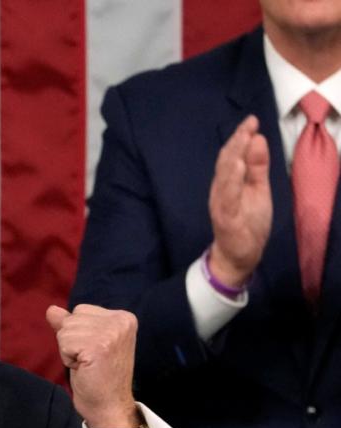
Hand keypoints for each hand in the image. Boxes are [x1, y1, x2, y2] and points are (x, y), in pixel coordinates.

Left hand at [46, 304, 139, 427]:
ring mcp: (110, 333)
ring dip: (69, 351)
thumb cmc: (98, 377)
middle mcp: (120, 321)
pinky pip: (64, 343)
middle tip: (90, 360)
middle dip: (72, 341)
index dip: (79, 333)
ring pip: (65, 330)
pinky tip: (83, 369)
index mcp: (123, 317)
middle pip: (72, 318)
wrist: (110, 406)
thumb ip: (71, 324)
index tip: (95, 352)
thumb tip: (51, 310)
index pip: (81, 310)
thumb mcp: (85, 343)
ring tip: (87, 365)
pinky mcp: (97, 346)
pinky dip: (67, 358)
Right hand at [207, 115, 271, 286]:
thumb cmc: (248, 221)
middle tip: (248, 124)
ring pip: (224, 177)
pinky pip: (227, 197)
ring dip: (232, 157)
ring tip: (242, 139)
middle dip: (236, 142)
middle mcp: (221, 189)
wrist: (240, 255)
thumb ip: (257, 167)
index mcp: (229, 181)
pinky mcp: (225, 217)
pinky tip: (236, 168)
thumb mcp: (258, 189)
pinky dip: (231, 182)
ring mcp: (221, 203)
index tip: (252, 120)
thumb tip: (257, 139)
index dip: (241, 137)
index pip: (232, 155)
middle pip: (226, 162)